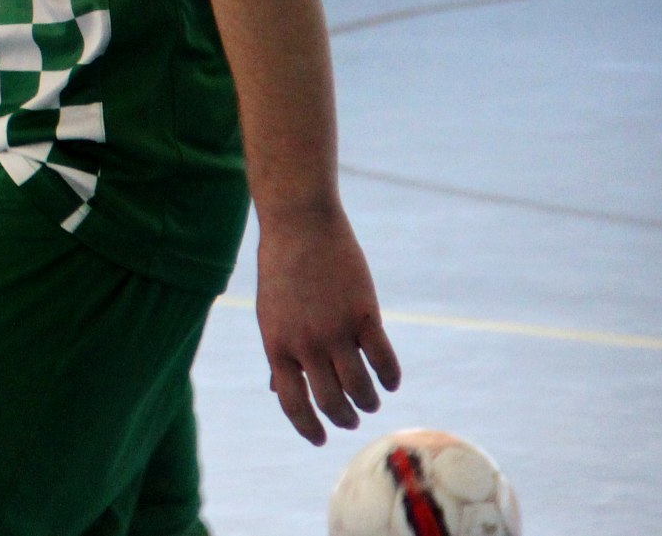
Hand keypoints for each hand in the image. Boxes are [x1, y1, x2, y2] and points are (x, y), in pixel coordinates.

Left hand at [254, 202, 400, 444]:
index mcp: (276, 345)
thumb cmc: (282, 270)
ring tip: (370, 401)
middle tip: (351, 419)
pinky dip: (390, 377)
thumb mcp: (270, 314)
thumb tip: (279, 391)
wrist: (299, 223)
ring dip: (367, 401)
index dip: (308, 427)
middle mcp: (305, 344)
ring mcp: (335, 330)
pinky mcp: (364, 315)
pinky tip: (390, 381)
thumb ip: (279, 352)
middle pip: (331, 402)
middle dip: (343, 418)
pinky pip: (383, 360)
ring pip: (360, 388)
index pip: (292, 403)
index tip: (320, 439)